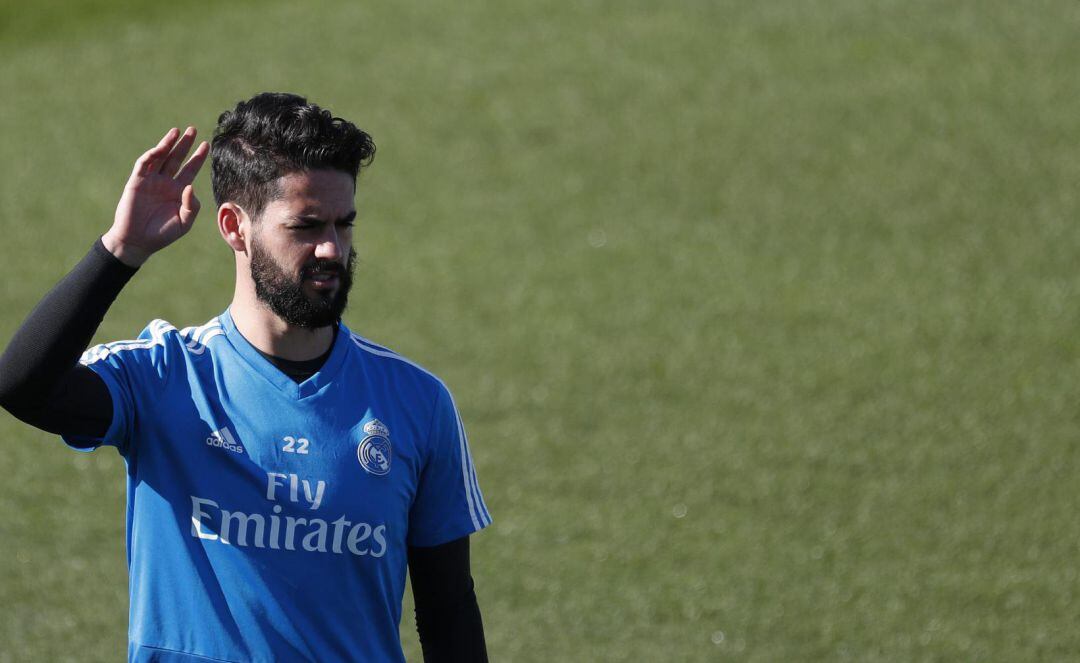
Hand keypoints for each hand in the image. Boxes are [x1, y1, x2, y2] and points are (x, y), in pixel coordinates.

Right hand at [102, 127, 209, 266]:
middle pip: (177, 158)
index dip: (198, 157)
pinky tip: (160, 148)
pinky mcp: (136, 182)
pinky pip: (144, 165)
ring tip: (176, 131)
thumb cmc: (163, 234)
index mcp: (178, 191)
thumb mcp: (184, 222)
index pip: (190, 169)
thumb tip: (190, 186)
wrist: (138, 242)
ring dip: (168, 144)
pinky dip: (151, 156)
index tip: (207, 145)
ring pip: (160, 157)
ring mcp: (150, 181)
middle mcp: (165, 183)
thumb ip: (191, 206)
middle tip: (193, 129)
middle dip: (185, 144)